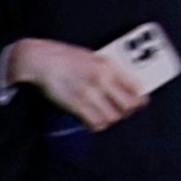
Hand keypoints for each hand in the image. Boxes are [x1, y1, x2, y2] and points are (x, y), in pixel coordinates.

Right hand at [6, 38, 145, 128]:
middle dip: (128, 111)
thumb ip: (108, 70)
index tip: (140, 102)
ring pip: (112, 117)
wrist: (40, 60)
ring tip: (107, 115)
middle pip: (128, 105)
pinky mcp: (75, 105)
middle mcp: (101, 79)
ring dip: (111, 119)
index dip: (140, 98)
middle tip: (123, 111)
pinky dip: (97, 124)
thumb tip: (123, 85)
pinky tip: (94, 119)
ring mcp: (89, 93)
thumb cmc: (65, 56)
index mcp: (107, 65)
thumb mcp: (92, 57)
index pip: (135, 86)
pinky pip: (95, 122)